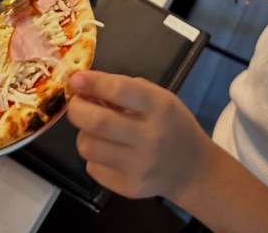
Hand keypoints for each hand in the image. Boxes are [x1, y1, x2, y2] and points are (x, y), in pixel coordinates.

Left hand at [68, 70, 214, 202]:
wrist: (192, 170)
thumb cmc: (172, 125)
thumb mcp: (159, 97)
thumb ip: (125, 89)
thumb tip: (85, 88)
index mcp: (160, 107)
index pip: (118, 90)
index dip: (92, 83)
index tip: (75, 79)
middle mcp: (150, 138)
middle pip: (96, 122)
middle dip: (77, 109)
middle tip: (77, 103)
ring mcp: (139, 167)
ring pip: (88, 146)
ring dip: (85, 133)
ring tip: (96, 130)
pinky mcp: (129, 188)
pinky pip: (93, 167)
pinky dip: (95, 155)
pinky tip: (110, 152)